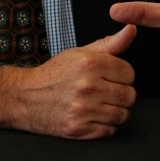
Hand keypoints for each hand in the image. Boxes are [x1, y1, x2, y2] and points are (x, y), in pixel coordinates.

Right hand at [0, 24, 137, 138]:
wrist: (27, 97)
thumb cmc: (56, 72)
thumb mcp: (81, 52)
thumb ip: (110, 43)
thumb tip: (132, 29)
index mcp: (89, 63)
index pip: (129, 73)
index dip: (121, 74)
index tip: (109, 75)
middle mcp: (88, 86)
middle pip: (129, 95)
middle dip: (121, 93)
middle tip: (105, 90)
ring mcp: (83, 110)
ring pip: (122, 115)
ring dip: (115, 110)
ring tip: (100, 103)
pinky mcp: (79, 130)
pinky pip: (110, 131)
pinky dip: (106, 125)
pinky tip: (93, 115)